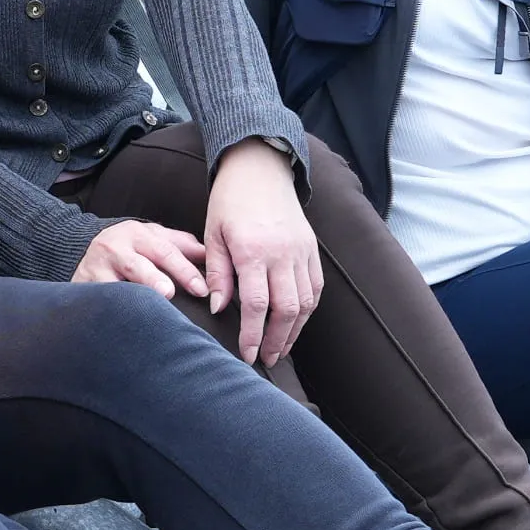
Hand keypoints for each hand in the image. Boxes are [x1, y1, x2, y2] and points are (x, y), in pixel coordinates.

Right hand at [73, 213, 213, 299]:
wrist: (82, 248)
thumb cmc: (127, 246)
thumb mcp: (152, 237)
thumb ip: (181, 245)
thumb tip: (209, 255)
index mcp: (138, 234)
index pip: (165, 252)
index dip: (184, 271)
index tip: (201, 289)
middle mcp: (116, 248)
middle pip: (138, 265)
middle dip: (154, 279)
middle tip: (168, 293)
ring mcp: (97, 268)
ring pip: (114, 284)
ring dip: (130, 296)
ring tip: (144, 306)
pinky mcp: (84, 285)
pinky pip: (99, 299)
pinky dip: (110, 309)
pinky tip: (122, 320)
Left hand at [200, 139, 324, 366]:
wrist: (260, 170)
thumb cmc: (230, 202)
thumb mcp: (213, 234)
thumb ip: (218, 274)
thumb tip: (219, 309)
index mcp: (253, 250)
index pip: (256, 305)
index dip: (252, 335)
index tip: (246, 354)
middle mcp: (282, 253)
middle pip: (286, 309)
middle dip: (276, 341)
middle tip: (265, 360)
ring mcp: (301, 251)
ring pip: (306, 302)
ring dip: (294, 331)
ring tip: (280, 349)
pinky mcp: (312, 249)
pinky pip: (316, 287)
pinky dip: (308, 310)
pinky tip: (295, 324)